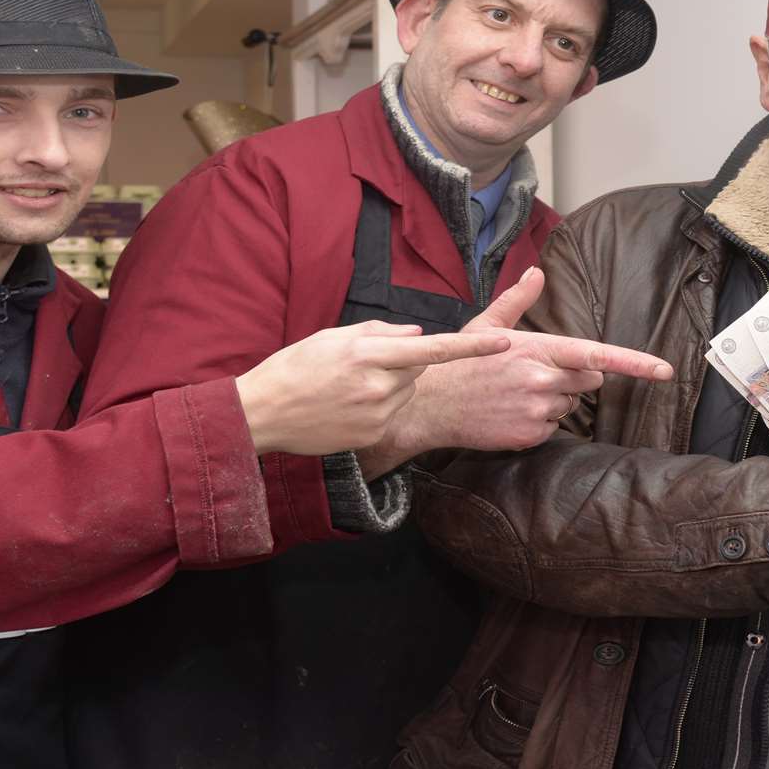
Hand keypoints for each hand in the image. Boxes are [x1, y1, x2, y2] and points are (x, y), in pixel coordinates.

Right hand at [235, 321, 508, 456]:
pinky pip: (391, 415)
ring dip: (391, 387)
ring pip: (405, 392)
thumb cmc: (295, 368)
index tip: (505, 343)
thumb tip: (417, 336)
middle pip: (418, 369)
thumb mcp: (334, 337)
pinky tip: (348, 408)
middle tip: (365, 364)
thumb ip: (381, 333)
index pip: (433, 349)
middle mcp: (378, 385)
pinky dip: (378, 409)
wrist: (264, 413)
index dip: (473, 347)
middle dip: (403, 364)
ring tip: (351, 388)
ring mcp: (376, 414)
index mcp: (369, 353)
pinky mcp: (373, 435)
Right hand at [362, 268, 673, 476]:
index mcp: (538, 348)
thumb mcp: (488, 324)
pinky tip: (511, 411)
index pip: (598, 356)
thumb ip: (518, 299)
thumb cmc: (460, 361)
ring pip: (569, 406)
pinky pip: (552, 428)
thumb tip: (537, 272)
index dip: (635, 364)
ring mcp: (537, 410)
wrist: (430, 405)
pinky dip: (538, 421)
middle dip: (572, 377)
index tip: (663, 371)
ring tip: (515, 393)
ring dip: (553, 400)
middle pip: (589, 382)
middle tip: (532, 373)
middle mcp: (543, 380)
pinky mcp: (530, 435)